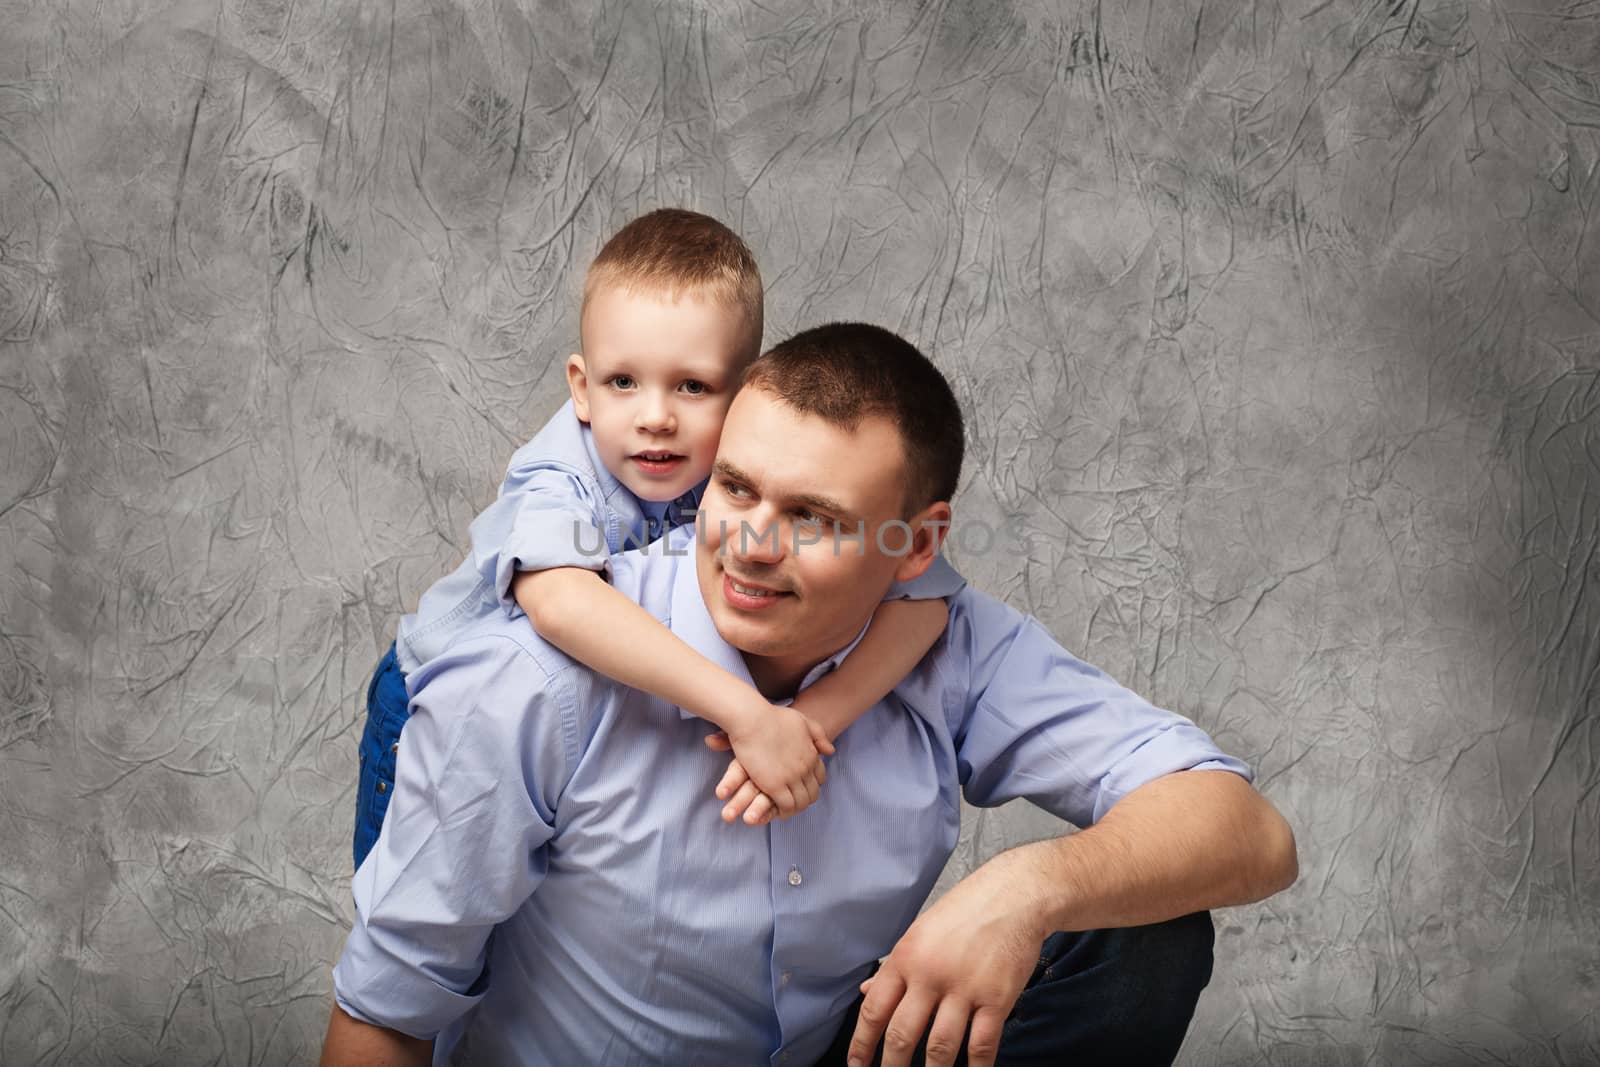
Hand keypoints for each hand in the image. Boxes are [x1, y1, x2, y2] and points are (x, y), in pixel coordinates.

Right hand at [715, 702, 834, 822]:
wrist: (752, 719)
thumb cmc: (772, 717)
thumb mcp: (802, 721)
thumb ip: (818, 735)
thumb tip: (830, 751)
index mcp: (812, 754)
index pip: (819, 779)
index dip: (811, 785)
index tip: (800, 787)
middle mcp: (805, 768)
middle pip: (812, 794)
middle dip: (803, 800)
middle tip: (790, 802)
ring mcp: (791, 777)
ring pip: (800, 803)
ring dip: (793, 809)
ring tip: (781, 809)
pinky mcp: (775, 785)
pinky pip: (786, 807)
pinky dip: (782, 812)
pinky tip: (773, 809)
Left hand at [846, 854, 1044, 1066]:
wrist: (1014, 894)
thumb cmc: (965, 911)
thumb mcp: (920, 932)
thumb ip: (894, 966)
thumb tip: (865, 993)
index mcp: (906, 957)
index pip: (874, 1009)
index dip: (861, 1044)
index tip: (856, 1066)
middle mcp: (930, 974)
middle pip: (902, 1035)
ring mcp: (964, 988)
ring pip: (940, 1048)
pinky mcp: (997, 998)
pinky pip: (982, 1045)